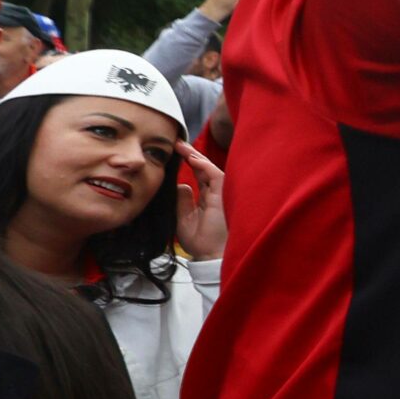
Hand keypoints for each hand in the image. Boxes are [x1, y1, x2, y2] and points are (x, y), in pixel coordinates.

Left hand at [172, 144, 226, 259]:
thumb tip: (180, 185)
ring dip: (196, 156)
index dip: (188, 162)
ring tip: (181, 146)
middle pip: (204, 168)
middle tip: (177, 143)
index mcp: (208, 198)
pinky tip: (191, 158)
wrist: (210, 255)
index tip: (175, 152)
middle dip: (191, 154)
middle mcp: (216, 193)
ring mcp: (221, 193)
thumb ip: (182, 201)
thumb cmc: (200, 241)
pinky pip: (215, 175)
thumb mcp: (183, 218)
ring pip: (210, 169)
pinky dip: (203, 166)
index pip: (199, 175)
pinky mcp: (224, 195)